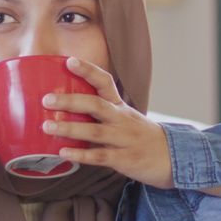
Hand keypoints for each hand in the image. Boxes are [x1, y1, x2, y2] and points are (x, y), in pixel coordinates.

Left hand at [42, 57, 173, 187]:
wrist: (173, 157)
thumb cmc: (140, 136)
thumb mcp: (125, 117)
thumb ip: (100, 112)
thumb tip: (64, 108)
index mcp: (120, 106)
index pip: (105, 82)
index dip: (88, 70)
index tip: (69, 61)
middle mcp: (121, 119)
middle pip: (95, 105)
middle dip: (70, 101)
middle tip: (46, 99)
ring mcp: (124, 139)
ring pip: (95, 132)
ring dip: (70, 128)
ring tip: (47, 126)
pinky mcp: (125, 159)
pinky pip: (101, 156)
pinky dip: (81, 155)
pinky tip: (63, 153)